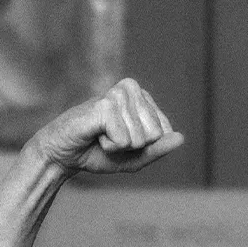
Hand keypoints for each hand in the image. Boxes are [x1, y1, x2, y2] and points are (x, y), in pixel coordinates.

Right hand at [29, 78, 183, 176]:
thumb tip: (181, 138)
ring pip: (140, 139)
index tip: (124, 140)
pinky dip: (110, 146)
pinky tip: (96, 134)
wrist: (66, 154)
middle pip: (155, 135)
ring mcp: (116, 94)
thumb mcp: (136, 157)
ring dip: (120, 146)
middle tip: (112, 138)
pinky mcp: (103, 104)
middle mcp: (131, 89)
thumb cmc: (99, 152)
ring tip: (102, 135)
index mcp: (142, 98)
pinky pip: (124, 140)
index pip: (164, 132)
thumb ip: (159, 149)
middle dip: (134, 146)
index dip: (145, 146)